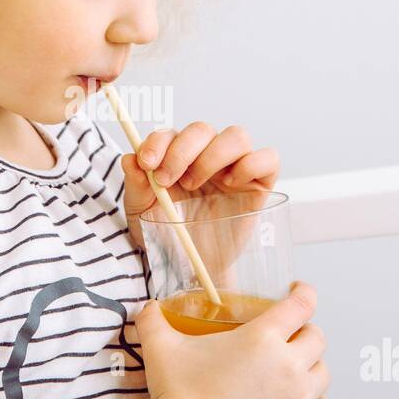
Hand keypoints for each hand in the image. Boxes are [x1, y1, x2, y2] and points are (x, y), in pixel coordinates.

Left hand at [120, 122, 279, 254]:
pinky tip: (232, 183)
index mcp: (177, 157)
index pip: (170, 134)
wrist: (193, 269)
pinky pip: (268, 158)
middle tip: (167, 179)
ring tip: (196, 184)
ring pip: (236, 136)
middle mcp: (207, 156)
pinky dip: (252, 163)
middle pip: (202, 130)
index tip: (147, 164)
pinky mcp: (259, 184)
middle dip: (182, 150)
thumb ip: (137, 185)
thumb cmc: (168, 235)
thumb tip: (130, 158)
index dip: (158, 142)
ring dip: (213, 155)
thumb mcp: (143, 212)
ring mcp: (235, 167)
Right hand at [136, 280, 331, 398]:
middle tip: (289, 335)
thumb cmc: (179, 398)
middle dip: (304, 331)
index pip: (301, 305)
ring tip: (294, 367)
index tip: (299, 291)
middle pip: (316, 336)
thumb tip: (147, 307)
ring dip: (312, 365)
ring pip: (323, 371)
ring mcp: (297, 397)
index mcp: (262, 337)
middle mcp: (287, 364)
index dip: (304, 293)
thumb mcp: (161, 348)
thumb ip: (153, 320)